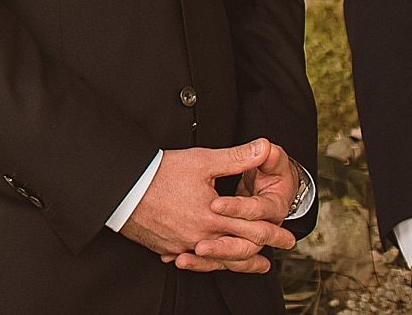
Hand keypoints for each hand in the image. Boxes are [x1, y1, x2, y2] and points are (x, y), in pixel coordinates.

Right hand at [119, 139, 297, 274]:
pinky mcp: (167, 247)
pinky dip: (203, 261)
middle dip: (260, 253)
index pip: (254, 229)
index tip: (288, 238)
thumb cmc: (160, 173)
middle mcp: (201, 236)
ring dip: (237, 263)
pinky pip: (190, 260)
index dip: (274, 233)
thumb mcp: (202, 161)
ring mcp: (183, 246)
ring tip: (252, 265)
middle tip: (274, 257)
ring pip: (217, 261)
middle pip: (239, 250)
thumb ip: (237, 158)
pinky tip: (206, 258)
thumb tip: (264, 147)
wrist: (122, 189)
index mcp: (214, 217)